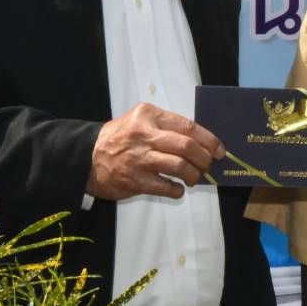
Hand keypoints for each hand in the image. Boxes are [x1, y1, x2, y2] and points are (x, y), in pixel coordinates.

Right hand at [87, 102, 222, 200]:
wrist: (87, 157)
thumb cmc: (120, 137)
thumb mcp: (140, 120)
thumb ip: (166, 126)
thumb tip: (201, 141)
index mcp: (149, 115)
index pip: (188, 126)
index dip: (209, 140)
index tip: (219, 150)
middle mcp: (145, 135)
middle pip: (187, 146)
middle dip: (204, 159)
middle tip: (208, 166)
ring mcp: (140, 158)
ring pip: (179, 166)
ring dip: (194, 175)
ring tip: (194, 178)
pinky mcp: (135, 180)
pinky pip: (166, 186)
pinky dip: (178, 189)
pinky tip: (178, 189)